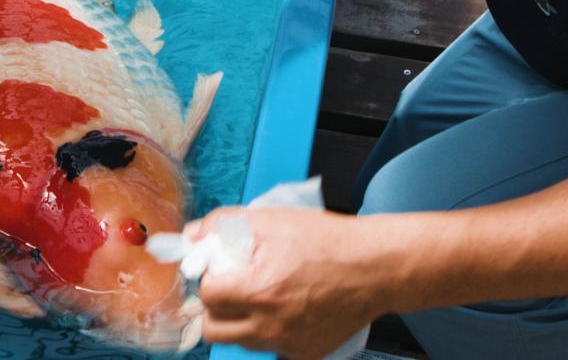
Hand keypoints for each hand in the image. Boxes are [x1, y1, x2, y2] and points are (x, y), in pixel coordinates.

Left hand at [191, 207, 382, 359]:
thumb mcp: (271, 220)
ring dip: (238, 320)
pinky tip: (282, 310)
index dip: (209, 278)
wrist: (375, 268)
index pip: (207, 295)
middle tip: (230, 286)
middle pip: (214, 328)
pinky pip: (269, 349)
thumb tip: (192, 235)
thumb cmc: (328, 242)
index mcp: (259, 290)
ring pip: (239, 341)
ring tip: (258, 296)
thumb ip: (224, 225)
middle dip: (216, 305)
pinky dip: (267, 333)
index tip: (219, 269)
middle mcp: (271, 325)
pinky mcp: (305, 354)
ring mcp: (288, 344)